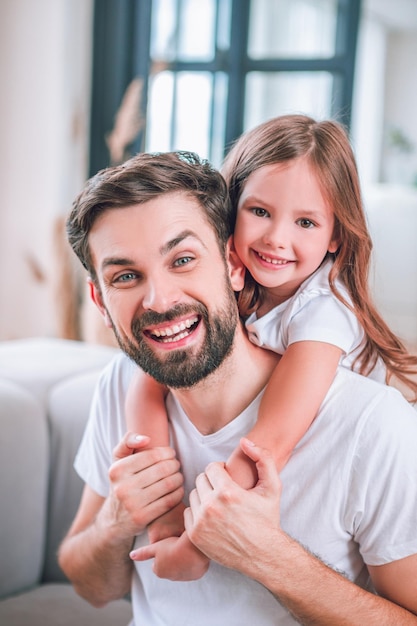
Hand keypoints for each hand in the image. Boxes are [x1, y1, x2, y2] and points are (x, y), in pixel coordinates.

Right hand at [105, 432, 183, 537]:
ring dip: (179, 478)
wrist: (112, 520)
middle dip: (175, 465)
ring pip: (168, 484)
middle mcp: (122, 487)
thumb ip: (128, 441)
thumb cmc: (121, 483)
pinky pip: (169, 501)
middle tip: (176, 465)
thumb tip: (146, 439)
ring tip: (178, 476)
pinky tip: (178, 490)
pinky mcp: (142, 518)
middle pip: (162, 469)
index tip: (171, 454)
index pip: (152, 455)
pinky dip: (178, 493)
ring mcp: (132, 504)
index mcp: (117, 470)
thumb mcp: (118, 461)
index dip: (167, 452)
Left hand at [130, 532, 209, 580]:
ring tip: (185, 550)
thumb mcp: (155, 547)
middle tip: (176, 548)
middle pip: (169, 567)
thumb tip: (131, 555)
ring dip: (182, 562)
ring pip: (181, 569)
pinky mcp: (195, 575)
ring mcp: (184, 577)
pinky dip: (192, 563)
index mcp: (159, 571)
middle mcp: (170, 577)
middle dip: (171, 560)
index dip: (161, 555)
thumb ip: (143, 553)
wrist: (192, 548)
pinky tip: (193, 555)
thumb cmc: (172, 546)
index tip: (166, 548)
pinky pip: (193, 569)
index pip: (157, 564)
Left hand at [184, 438, 281, 573]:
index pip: (211, 468)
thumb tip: (244, 441)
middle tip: (224, 492)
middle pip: (200, 480)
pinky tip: (212, 517)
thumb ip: (263, 458)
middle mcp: (212, 507)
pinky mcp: (195, 536)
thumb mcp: (273, 486)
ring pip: (193, 495)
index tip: (229, 480)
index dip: (221, 471)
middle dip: (212, 482)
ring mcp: (201, 522)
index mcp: (228, 492)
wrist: (263, 555)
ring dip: (204, 496)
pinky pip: (187, 513)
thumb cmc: (267, 519)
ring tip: (219, 504)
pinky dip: (197, 513)